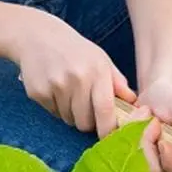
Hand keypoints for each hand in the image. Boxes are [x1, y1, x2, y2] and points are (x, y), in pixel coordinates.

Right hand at [8, 7, 135, 135]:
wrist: (38, 36)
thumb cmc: (75, 50)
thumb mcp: (101, 59)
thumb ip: (118, 82)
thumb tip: (134, 103)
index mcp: (97, 71)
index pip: (105, 110)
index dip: (108, 129)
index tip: (109, 135)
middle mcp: (76, 79)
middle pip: (85, 122)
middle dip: (88, 122)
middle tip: (88, 108)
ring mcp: (55, 86)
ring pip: (69, 120)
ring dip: (72, 114)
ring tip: (70, 93)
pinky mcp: (38, 92)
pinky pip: (53, 113)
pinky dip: (57, 108)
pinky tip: (56, 89)